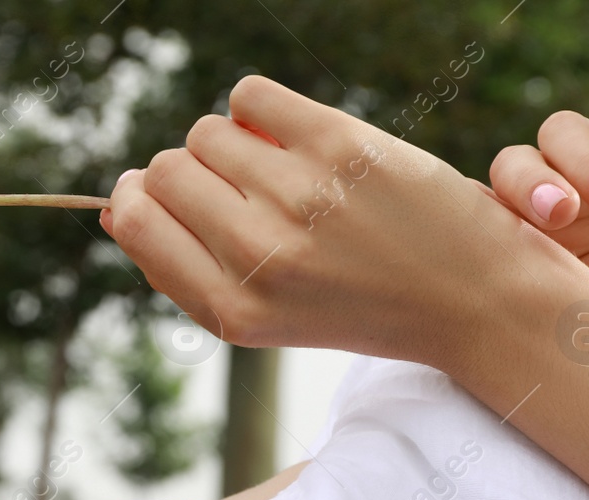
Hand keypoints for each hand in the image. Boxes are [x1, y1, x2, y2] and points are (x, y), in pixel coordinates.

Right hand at [98, 76, 574, 370]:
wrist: (471, 297)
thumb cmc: (358, 305)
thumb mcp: (264, 314)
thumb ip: (186, 268)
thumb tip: (117, 206)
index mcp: (231, 310)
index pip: (138, 221)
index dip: (138, 199)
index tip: (162, 196)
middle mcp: (257, 256)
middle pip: (166, 170)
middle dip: (187, 172)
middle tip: (237, 189)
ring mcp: (296, 196)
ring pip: (207, 132)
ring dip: (229, 142)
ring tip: (273, 168)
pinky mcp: (337, 145)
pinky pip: (249, 95)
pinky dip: (258, 107)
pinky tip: (291, 137)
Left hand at [487, 86, 588, 372]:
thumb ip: (559, 306)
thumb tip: (488, 310)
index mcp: (544, 251)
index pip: (485, 215)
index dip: (479, 218)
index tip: (500, 246)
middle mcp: (571, 203)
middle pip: (514, 165)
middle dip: (529, 184)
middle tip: (561, 217)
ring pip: (562, 132)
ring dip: (587, 164)